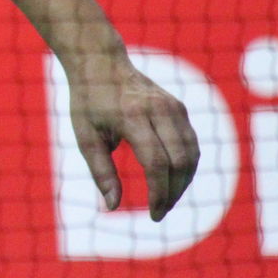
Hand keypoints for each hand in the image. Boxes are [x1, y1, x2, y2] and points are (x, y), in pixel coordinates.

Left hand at [65, 53, 198, 220]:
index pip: (156, 162)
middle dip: (173, 193)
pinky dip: (187, 166)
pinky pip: (192, 144)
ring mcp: (173, 106)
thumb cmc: (88, 101)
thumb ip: (101, 172)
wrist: (101, 62)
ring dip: (183, 183)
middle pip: (179, 162)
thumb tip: (112, 207)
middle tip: (159, 211)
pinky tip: (173, 180)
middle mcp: (158, 109)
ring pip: (192, 154)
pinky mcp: (179, 107)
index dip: (159, 193)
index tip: (153, 215)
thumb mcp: (86, 136)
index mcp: (132, 115)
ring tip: (166, 199)